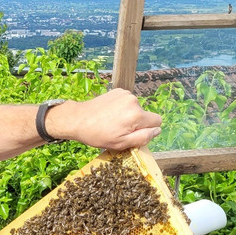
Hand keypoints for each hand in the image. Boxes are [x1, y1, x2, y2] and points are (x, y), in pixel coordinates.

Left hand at [47, 89, 161, 150]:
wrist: (78, 119)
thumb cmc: (97, 135)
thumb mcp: (121, 143)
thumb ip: (142, 138)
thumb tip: (157, 131)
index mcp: (136, 115)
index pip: (157, 121)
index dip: (148, 130)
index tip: (134, 134)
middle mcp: (133, 101)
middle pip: (145, 115)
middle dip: (136, 123)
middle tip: (118, 130)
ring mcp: (125, 94)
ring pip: (136, 108)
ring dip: (128, 115)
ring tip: (112, 122)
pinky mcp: (118, 91)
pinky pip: (127, 102)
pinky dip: (122, 108)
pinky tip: (109, 114)